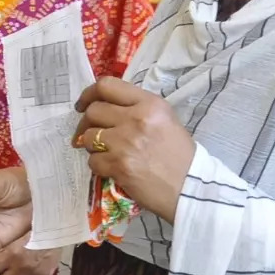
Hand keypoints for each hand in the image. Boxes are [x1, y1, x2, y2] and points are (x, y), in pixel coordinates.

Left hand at [73, 76, 194, 221]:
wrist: (191, 188)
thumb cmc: (180, 155)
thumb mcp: (165, 120)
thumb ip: (136, 109)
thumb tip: (105, 108)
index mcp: (150, 104)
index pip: (107, 86)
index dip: (88, 94)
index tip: (82, 105)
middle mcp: (136, 119)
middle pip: (93, 111)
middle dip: (86, 123)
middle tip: (89, 133)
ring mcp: (125, 142)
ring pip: (89, 137)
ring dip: (92, 146)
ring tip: (105, 152)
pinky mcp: (119, 165)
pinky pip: (93, 161)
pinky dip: (98, 165)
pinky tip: (112, 168)